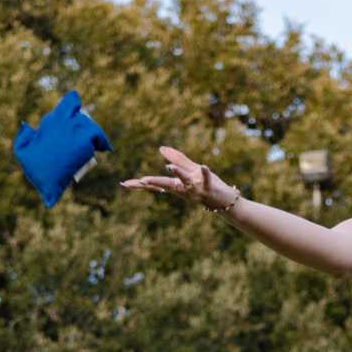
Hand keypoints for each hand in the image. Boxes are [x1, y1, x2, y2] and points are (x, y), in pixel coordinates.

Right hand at [120, 146, 240, 212]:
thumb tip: (160, 148)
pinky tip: (204, 166)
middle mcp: (184, 190)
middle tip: (140, 181)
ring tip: (170, 167)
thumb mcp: (191, 170)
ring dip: (178, 174)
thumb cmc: (208, 187)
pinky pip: (207, 180)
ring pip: (185, 183)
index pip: (156, 185)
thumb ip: (177, 159)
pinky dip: (206, 173)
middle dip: (153, 183)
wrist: (226, 203)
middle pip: (166, 185)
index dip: (140, 184)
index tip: (124, 184)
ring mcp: (196, 190)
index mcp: (177, 185)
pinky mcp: (210, 188)